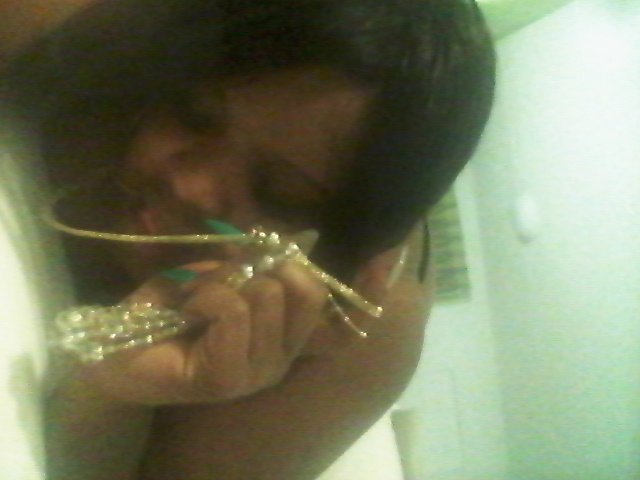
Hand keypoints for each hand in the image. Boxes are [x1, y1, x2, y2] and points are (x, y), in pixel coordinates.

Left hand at [75, 259, 328, 404]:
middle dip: (258, 271)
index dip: (292, 262)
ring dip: (223, 284)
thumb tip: (277, 241)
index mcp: (283, 337)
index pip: (317, 294)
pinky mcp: (229, 378)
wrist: (117, 353)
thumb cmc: (169, 312)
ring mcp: (259, 372)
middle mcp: (281, 359)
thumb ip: (248, 264)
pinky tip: (187, 311)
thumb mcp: (215, 276)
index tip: (254, 257)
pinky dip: (205, 296)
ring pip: (267, 295)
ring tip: (195, 301)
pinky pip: (233, 309)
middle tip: (217, 285)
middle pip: (303, 291)